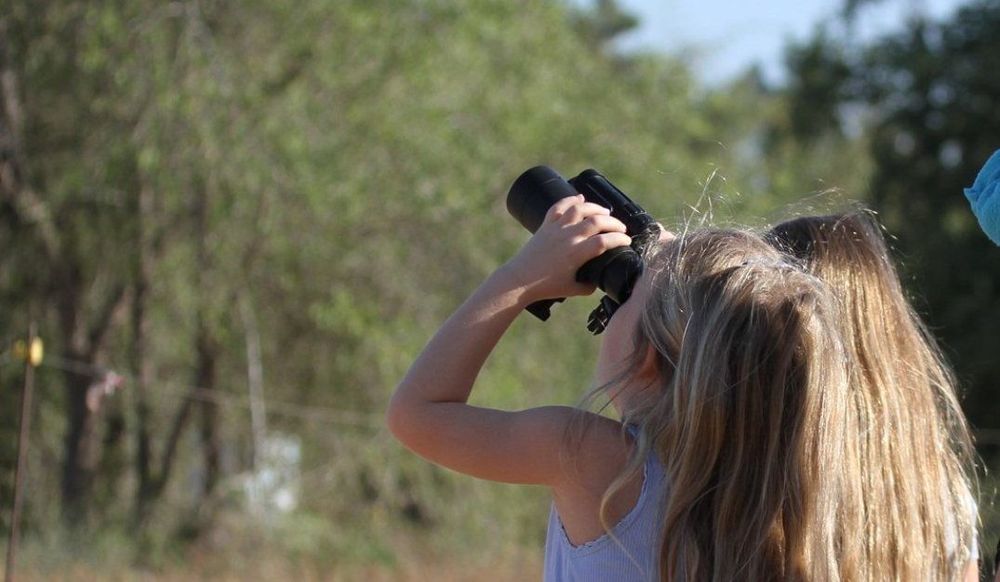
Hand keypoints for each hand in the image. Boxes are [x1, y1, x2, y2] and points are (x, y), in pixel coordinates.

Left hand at [501, 195, 630, 302]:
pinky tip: (579, 197)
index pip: (605, 241)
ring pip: (580, 208)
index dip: (620, 239)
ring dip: (595, 208)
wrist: (519, 279)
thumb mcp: (573, 290)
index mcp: (577, 253)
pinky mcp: (546, 225)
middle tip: (621, 228)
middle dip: (614, 223)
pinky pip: (559, 206)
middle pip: (597, 221)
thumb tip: (598, 282)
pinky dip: (570, 199)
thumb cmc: (545, 286)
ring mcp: (557, 228)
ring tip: (605, 212)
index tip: (627, 241)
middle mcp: (568, 237)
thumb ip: (589, 286)